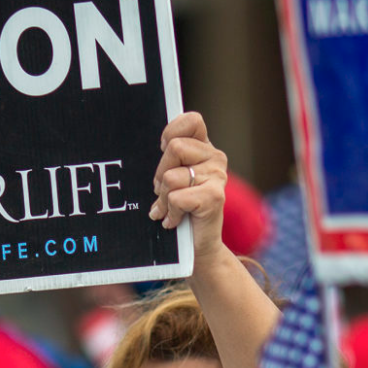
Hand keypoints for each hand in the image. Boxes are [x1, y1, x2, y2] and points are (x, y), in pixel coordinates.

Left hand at [150, 113, 228, 260]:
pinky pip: (177, 197)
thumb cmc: (181, 211)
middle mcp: (215, 158)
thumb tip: (150, 144)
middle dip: (160, 174)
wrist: (198, 248)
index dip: (172, 132)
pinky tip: (174, 220)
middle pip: (174, 147)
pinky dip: (170, 213)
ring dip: (164, 198)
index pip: (192, 120)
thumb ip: (169, 159)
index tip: (164, 150)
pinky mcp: (215, 197)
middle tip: (163, 192)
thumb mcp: (172, 179)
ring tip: (169, 209)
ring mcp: (218, 177)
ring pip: (171, 176)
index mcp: (205, 149)